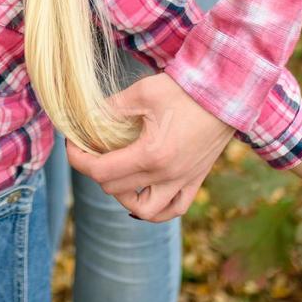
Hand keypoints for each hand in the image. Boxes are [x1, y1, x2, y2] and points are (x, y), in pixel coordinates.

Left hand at [66, 72, 234, 222]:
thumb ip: (111, 108)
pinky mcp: (195, 180)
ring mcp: (183, 181)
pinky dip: (156, 209)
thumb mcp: (142, 93)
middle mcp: (167, 176)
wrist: (227, 94)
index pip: (101, 171)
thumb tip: (86, 118)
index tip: (73, 143)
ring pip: (145, 211)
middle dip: (96, 170)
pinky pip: (174, 209)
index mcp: (151, 155)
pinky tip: (143, 195)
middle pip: (115, 189)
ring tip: (117, 175)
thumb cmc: (185, 90)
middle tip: (92, 149)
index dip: (78, 159)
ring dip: (123, 197)